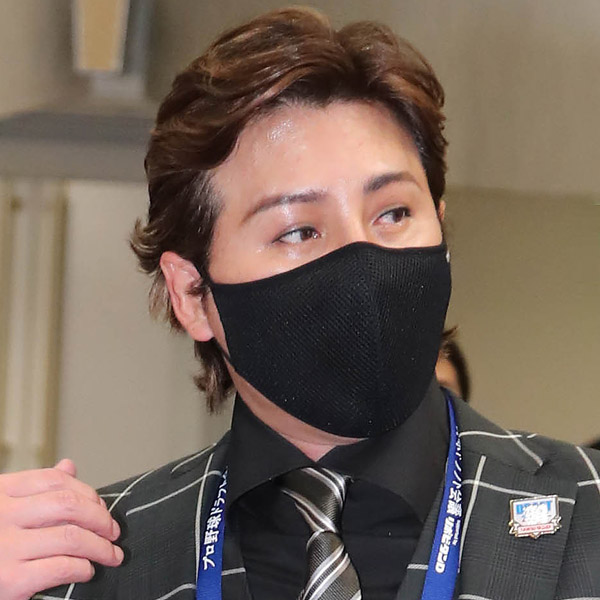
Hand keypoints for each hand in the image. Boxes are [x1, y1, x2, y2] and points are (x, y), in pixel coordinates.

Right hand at [0, 459, 123, 599]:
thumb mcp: (4, 507)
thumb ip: (34, 489)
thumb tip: (69, 466)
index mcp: (1, 492)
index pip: (55, 480)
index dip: (86, 492)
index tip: (101, 507)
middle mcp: (2, 515)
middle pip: (69, 505)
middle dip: (101, 518)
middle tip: (113, 531)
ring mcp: (4, 547)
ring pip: (71, 537)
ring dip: (101, 547)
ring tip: (110, 554)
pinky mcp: (9, 580)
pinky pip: (61, 567)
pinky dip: (82, 568)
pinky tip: (86, 571)